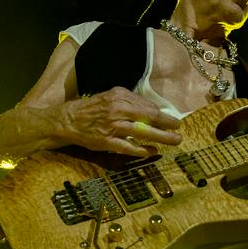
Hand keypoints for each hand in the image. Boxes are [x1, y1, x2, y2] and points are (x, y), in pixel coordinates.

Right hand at [65, 87, 182, 157]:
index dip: (162, 113)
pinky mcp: (108, 142)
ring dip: (161, 136)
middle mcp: (118, 110)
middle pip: (149, 117)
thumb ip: (129, 101)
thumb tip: (151, 109)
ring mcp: (113, 127)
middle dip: (167, 123)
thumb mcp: (110, 97)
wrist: (68, 120)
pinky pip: (129, 147)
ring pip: (142, 132)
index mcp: (119, 96)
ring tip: (175, 140)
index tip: (172, 118)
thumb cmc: (92, 109)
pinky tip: (153, 151)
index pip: (147, 105)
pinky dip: (143, 150)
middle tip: (179, 128)